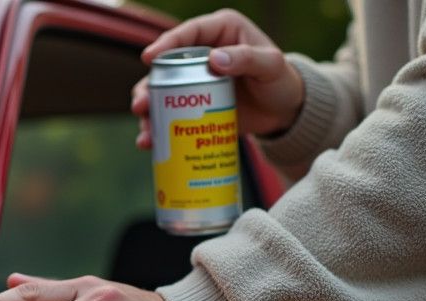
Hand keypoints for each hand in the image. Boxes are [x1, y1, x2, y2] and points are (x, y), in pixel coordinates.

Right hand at [131, 9, 304, 148]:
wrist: (284, 112)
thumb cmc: (281, 81)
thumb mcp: (270, 66)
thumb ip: (247, 58)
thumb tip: (214, 59)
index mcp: (220, 32)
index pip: (188, 34)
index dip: (165, 44)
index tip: (148, 58)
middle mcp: (202, 54)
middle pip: (166, 68)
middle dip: (148, 88)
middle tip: (141, 105)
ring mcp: (195, 81)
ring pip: (162, 93)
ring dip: (149, 112)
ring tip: (146, 132)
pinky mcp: (194, 105)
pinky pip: (171, 114)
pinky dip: (160, 129)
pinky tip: (150, 143)